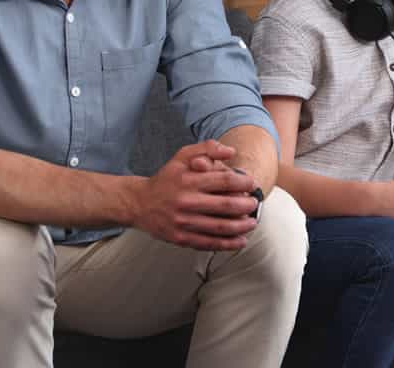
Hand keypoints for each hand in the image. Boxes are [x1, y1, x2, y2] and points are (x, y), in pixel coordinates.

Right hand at [131, 141, 260, 250]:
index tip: (252, 183)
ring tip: (252, 222)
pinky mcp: (181, 238)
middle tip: (254, 203)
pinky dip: (228, 244)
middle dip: (246, 205)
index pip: (224, 180)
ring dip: (242, 226)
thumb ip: (207, 148)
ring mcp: (183, 222)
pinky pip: (209, 243)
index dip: (244, 182)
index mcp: (188, 181)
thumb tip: (231, 151)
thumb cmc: (166, 178)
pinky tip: (241, 241)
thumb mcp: (182, 156)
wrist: (139, 203)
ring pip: (220, 227)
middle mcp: (186, 202)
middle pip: (226, 205)